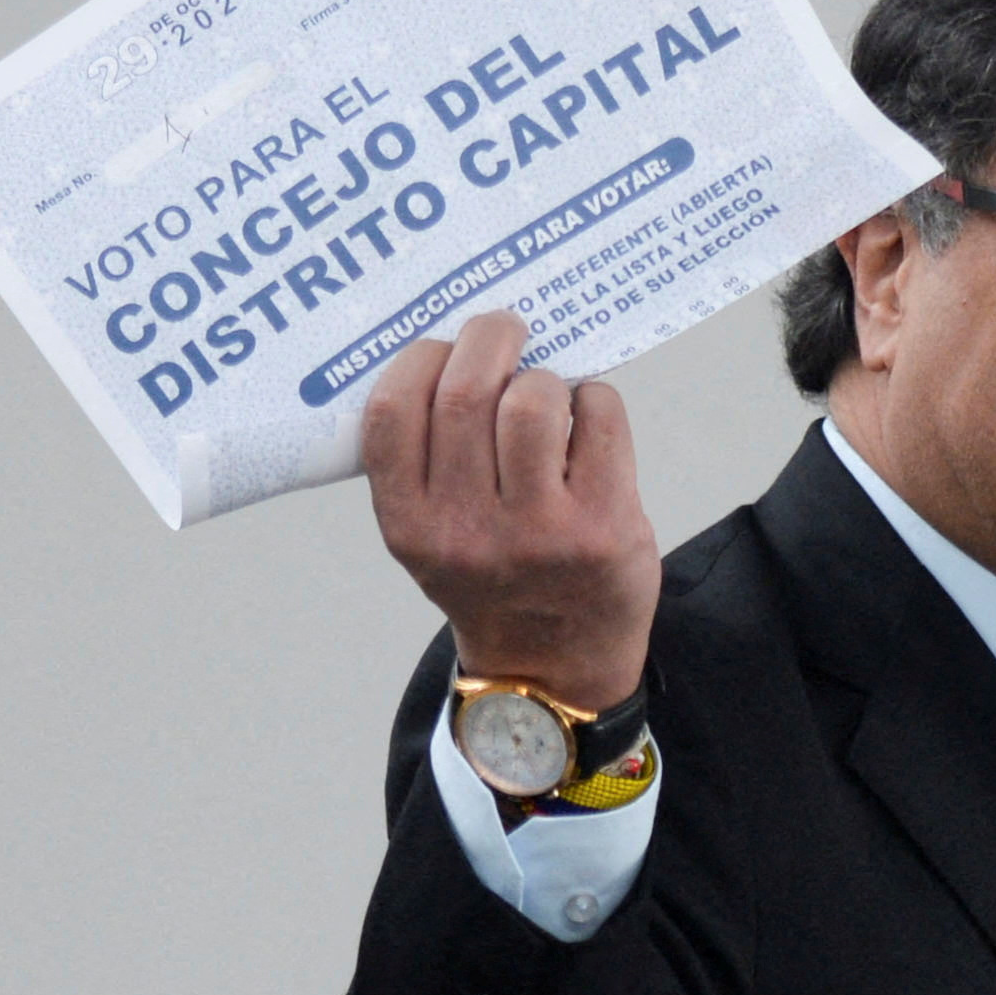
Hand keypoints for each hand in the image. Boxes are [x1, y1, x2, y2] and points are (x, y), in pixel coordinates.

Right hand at [361, 311, 658, 710]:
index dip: (418, 359)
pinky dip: (595, 400)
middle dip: (487, 337)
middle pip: (465, 393)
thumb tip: (454, 348)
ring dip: (542, 376)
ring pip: (533, 401)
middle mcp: (466, 530)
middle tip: (503, 327)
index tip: (441, 347)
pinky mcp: (604, 528)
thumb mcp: (431, 536)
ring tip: (546, 390)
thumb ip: (427, 461)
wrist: (554, 667)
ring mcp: (538, 532)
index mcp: (410, 525)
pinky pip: (600, 418)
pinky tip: (588, 421)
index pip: (391, 413)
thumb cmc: (493, 577)